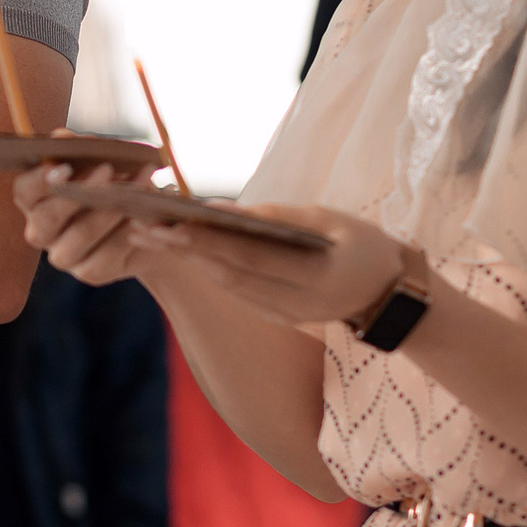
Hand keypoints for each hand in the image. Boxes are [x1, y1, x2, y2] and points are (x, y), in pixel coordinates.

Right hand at [12, 140, 157, 286]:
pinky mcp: (89, 271)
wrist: (140, 220)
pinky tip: (142, 214)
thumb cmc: (110, 182)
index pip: (24, 190)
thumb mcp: (96, 159)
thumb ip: (77, 149)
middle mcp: (41, 231)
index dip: (39, 180)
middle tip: (106, 168)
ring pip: (80, 236)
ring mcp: (63, 255)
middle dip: (77, 193)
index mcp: (34, 199)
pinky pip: (106, 254)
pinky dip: (126, 232)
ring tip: (137, 184)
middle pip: (47, 219)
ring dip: (110, 209)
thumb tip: (62, 137)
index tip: (63, 167)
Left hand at [100, 194, 406, 330]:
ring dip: (185, 261)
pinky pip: (234, 292)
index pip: (249, 258)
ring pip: (225, 286)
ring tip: (146, 233)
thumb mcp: (329, 219)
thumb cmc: (361, 243)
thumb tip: (217, 209)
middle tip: (137, 226)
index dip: (205, 242)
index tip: (166, 224)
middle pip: (226, 275)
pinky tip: (178, 249)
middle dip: (180, 251)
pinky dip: (205, 269)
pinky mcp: (275, 317)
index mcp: (315, 276)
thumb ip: (276, 216)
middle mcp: (294, 303)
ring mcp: (283, 315)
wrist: (389, 295)